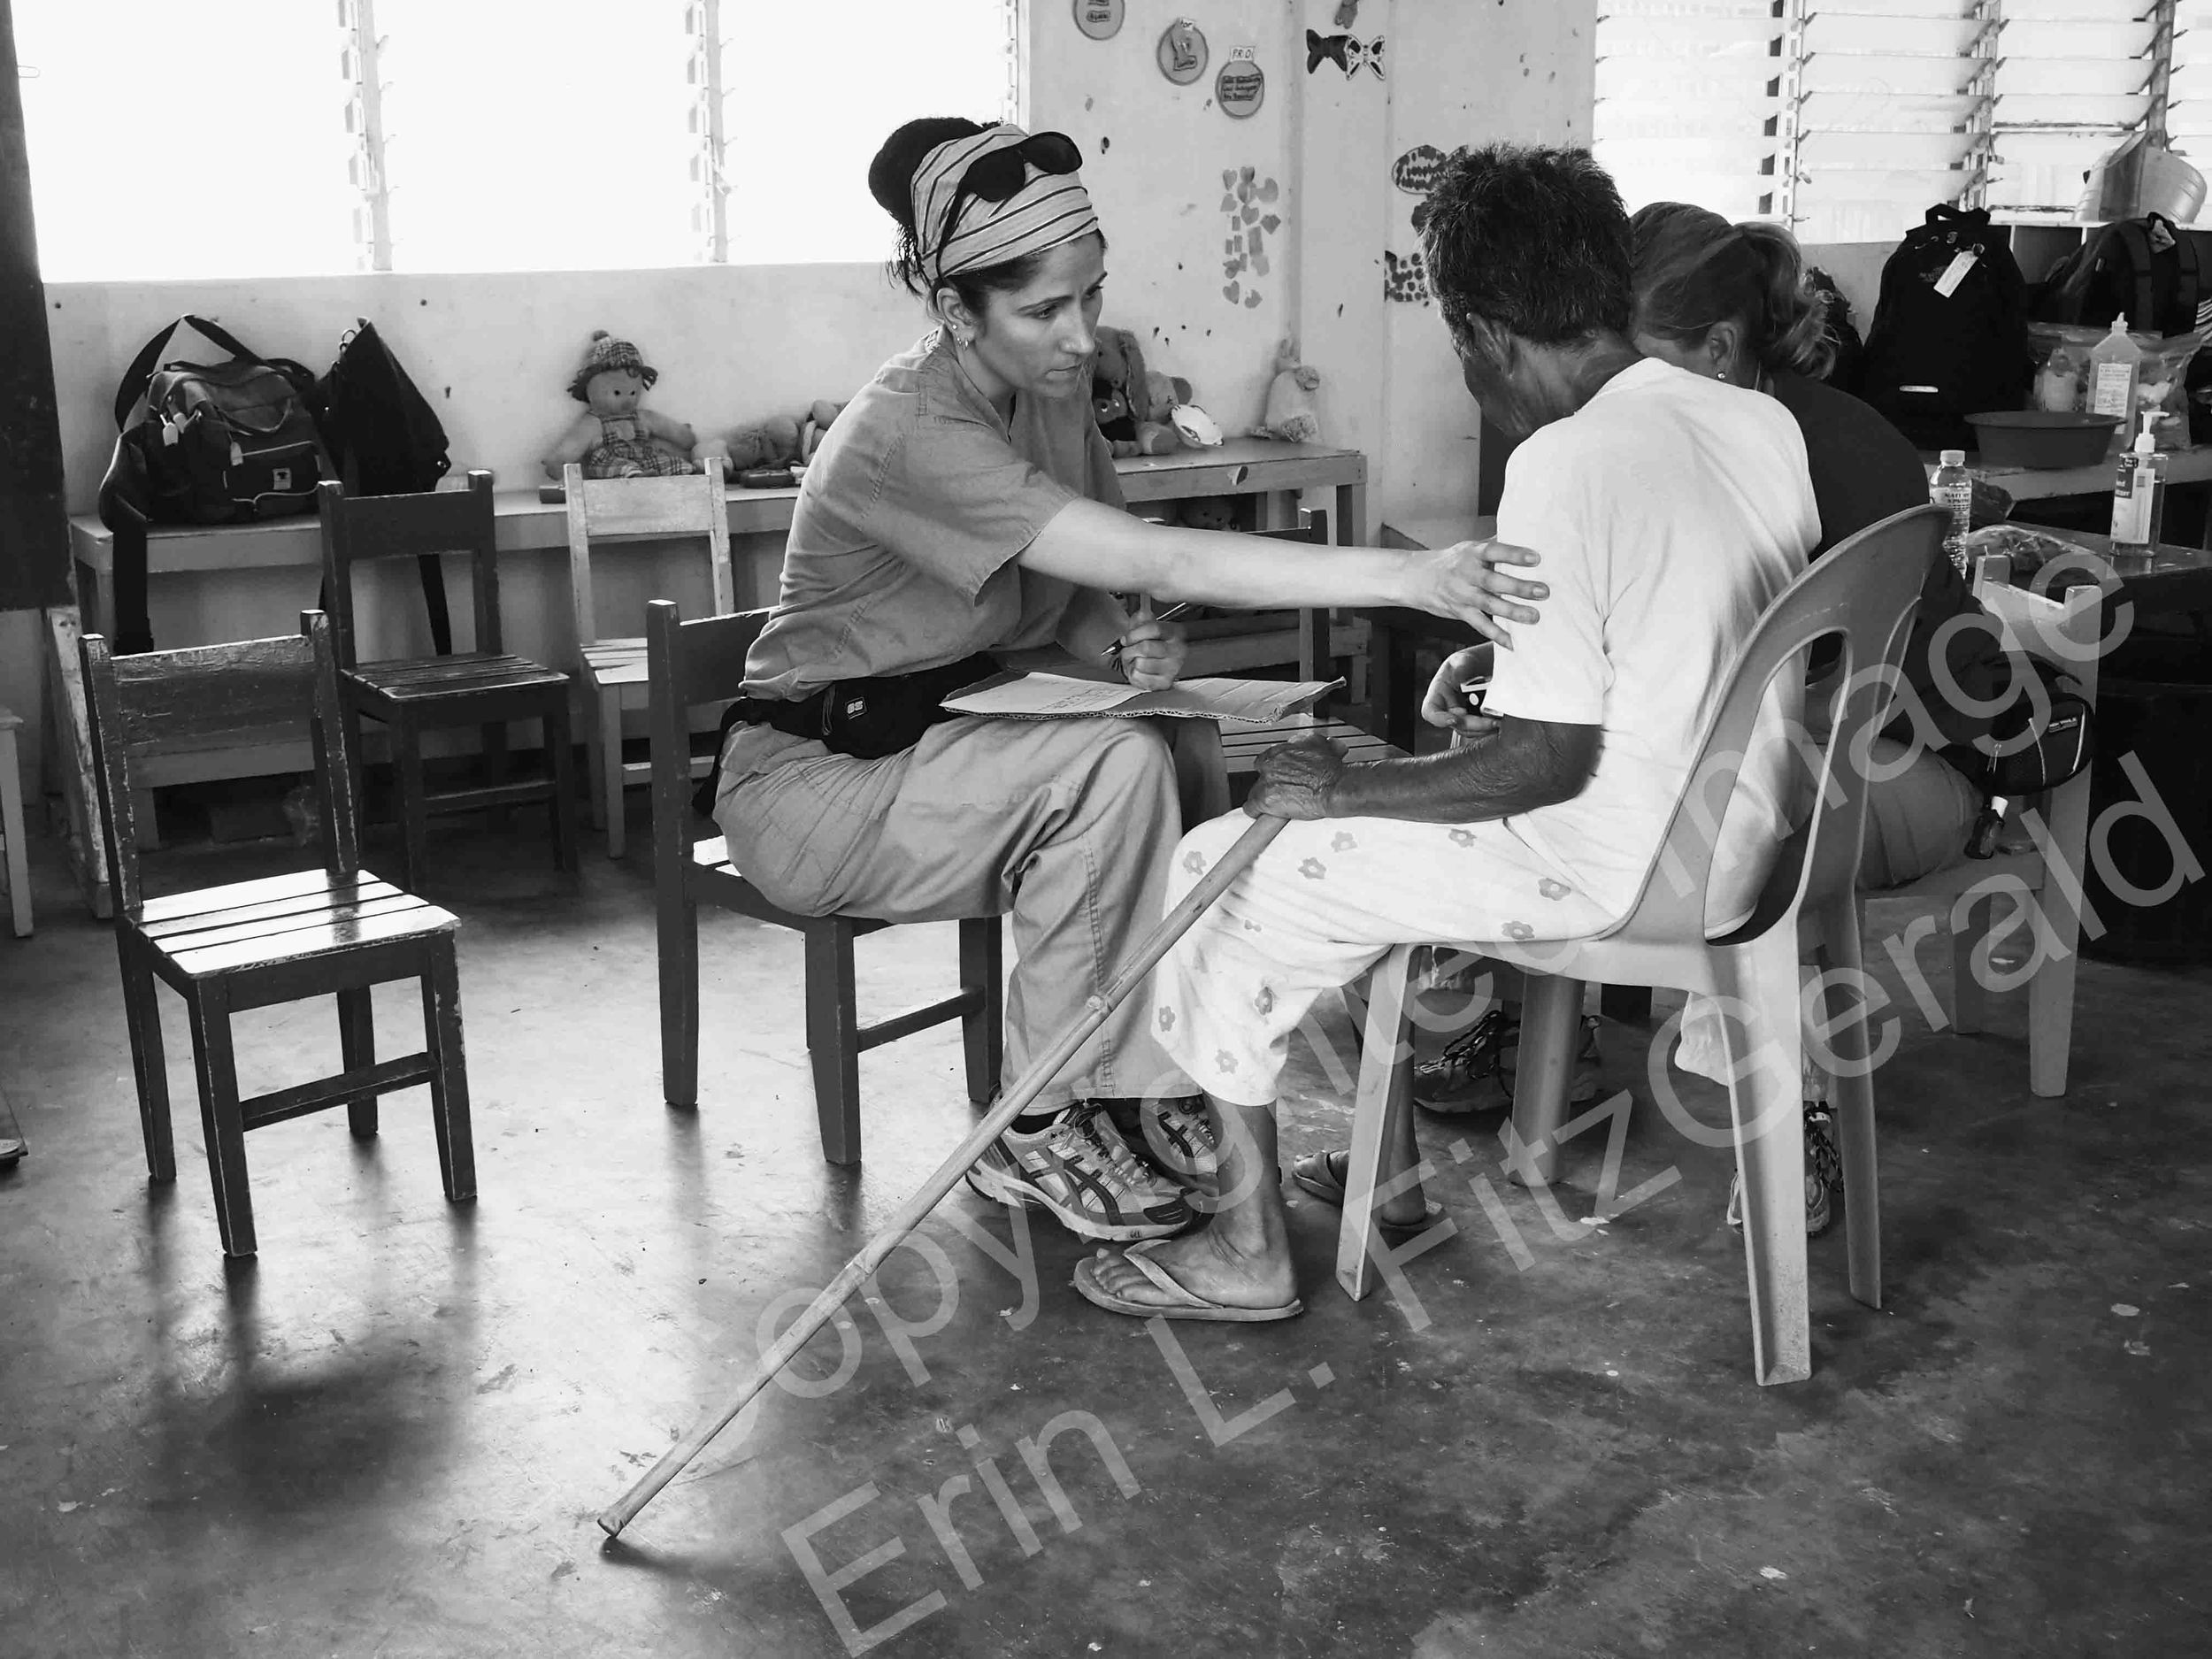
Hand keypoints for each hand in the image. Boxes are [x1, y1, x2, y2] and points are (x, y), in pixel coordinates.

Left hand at [1116, 608, 1187, 690]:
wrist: (1154, 663)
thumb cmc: (1149, 644)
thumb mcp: (1145, 626)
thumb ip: (1141, 618)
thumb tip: (1142, 614)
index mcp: (1174, 633)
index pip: (1153, 629)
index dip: (1134, 634)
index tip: (1126, 639)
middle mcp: (1178, 650)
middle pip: (1145, 648)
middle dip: (1130, 650)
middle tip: (1129, 651)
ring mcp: (1173, 668)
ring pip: (1141, 664)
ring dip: (1131, 663)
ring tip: (1135, 661)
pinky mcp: (1165, 682)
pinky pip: (1139, 677)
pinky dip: (1133, 674)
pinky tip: (1140, 671)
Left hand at [1244, 735, 1344, 820]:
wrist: (1335, 787)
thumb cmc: (1332, 770)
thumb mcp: (1322, 745)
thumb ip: (1310, 742)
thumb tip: (1312, 742)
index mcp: (1282, 750)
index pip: (1268, 758)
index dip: (1276, 768)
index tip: (1282, 774)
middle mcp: (1271, 762)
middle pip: (1261, 773)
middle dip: (1270, 780)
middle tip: (1283, 789)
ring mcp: (1266, 780)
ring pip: (1256, 790)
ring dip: (1266, 796)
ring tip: (1278, 803)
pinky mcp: (1264, 799)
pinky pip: (1251, 807)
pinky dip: (1256, 812)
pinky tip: (1263, 814)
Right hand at [1403, 538, 1545, 648]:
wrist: (1417, 578)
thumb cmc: (1452, 561)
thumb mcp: (1470, 548)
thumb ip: (1494, 546)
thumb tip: (1525, 536)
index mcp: (1472, 554)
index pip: (1494, 552)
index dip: (1514, 555)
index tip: (1536, 559)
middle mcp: (1466, 574)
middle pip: (1493, 581)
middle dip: (1518, 587)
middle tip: (1542, 591)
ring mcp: (1462, 595)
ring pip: (1489, 604)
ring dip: (1512, 612)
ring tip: (1534, 616)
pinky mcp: (1460, 612)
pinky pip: (1480, 625)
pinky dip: (1496, 634)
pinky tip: (1513, 642)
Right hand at [1422, 644, 1502, 738]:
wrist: (1479, 668)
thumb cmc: (1465, 664)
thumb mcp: (1462, 660)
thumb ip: (1461, 666)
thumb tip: (1460, 674)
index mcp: (1438, 694)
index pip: (1430, 711)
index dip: (1439, 719)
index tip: (1454, 719)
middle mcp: (1447, 709)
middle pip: (1456, 724)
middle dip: (1474, 725)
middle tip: (1492, 722)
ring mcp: (1460, 717)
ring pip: (1469, 730)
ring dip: (1484, 729)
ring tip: (1499, 722)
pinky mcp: (1474, 721)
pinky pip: (1480, 729)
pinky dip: (1490, 727)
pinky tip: (1501, 722)